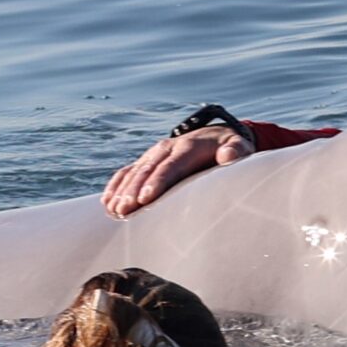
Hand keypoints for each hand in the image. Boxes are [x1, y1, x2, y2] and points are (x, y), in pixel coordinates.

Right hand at [101, 125, 252, 217]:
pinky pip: (127, 172)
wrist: (216, 136)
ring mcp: (154, 154)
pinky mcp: (147, 160)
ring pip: (133, 171)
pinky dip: (115, 186)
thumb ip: (236, 151)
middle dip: (133, 190)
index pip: (171, 166)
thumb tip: (228, 156)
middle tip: (124, 210)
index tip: (145, 198)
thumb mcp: (239, 147)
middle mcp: (167, 148)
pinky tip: (107, 203)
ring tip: (113, 210)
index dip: (157, 182)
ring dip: (121, 191)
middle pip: (147, 170)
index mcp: (188, 147)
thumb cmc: (230, 149)